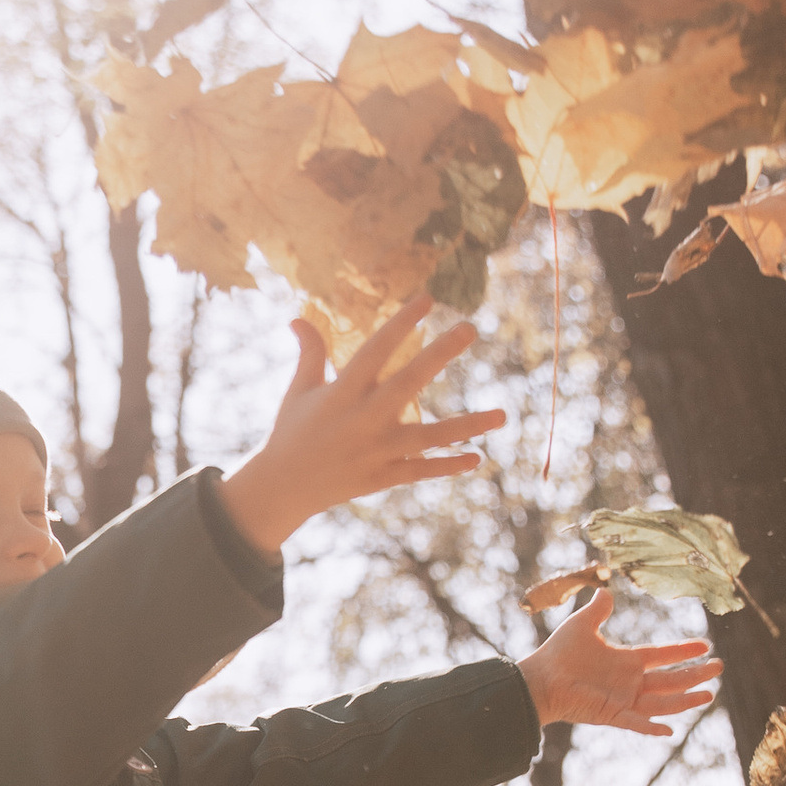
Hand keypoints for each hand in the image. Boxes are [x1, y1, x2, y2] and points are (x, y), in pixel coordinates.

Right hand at [217, 293, 505, 555]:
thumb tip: (298, 317)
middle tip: (469, 328)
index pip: (376, 349)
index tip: (427, 299)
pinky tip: (477, 458)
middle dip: (440, 355)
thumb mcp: (299, 390)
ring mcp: (376, 450)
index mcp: (342, 391)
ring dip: (468, 426)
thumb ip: (310, 353)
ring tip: (502, 415)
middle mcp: (363, 418)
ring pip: (429, 436)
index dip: (401, 323)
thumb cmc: (292, 432)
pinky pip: (422, 470)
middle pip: (409, 382)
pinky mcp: (383, 476)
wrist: (283, 487)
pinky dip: (449, 466)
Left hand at [522, 588, 721, 732]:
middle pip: (671, 680)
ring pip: (663, 703)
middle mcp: (630, 682)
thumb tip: (605, 590)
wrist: (539, 679)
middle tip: (719, 668)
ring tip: (710, 694)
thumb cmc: (558, 653)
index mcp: (626, 661)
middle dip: (695, 674)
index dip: (682, 651)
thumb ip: (597, 609)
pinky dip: (652, 728)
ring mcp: (623, 700)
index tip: (705, 646)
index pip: (661, 656)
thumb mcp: (582, 625)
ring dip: (685, 700)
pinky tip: (670, 731)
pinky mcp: (612, 715)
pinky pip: (636, 723)